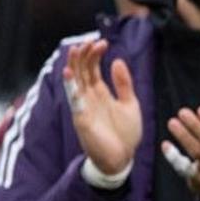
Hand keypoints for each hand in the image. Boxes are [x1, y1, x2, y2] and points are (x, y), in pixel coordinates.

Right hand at [62, 40, 140, 174]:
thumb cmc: (125, 133)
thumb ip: (124, 84)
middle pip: (81, 71)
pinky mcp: (82, 119)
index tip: (103, 42)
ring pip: (74, 82)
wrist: (122, 159)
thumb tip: (117, 60)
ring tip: (76, 49)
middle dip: (84, 55)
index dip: (95, 54)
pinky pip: (74, 101)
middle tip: (91, 41)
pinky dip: (71, 87)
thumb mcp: (130, 104)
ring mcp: (83, 108)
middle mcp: (89, 98)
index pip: (92, 68)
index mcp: (100, 93)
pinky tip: (69, 73)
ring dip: (74, 65)